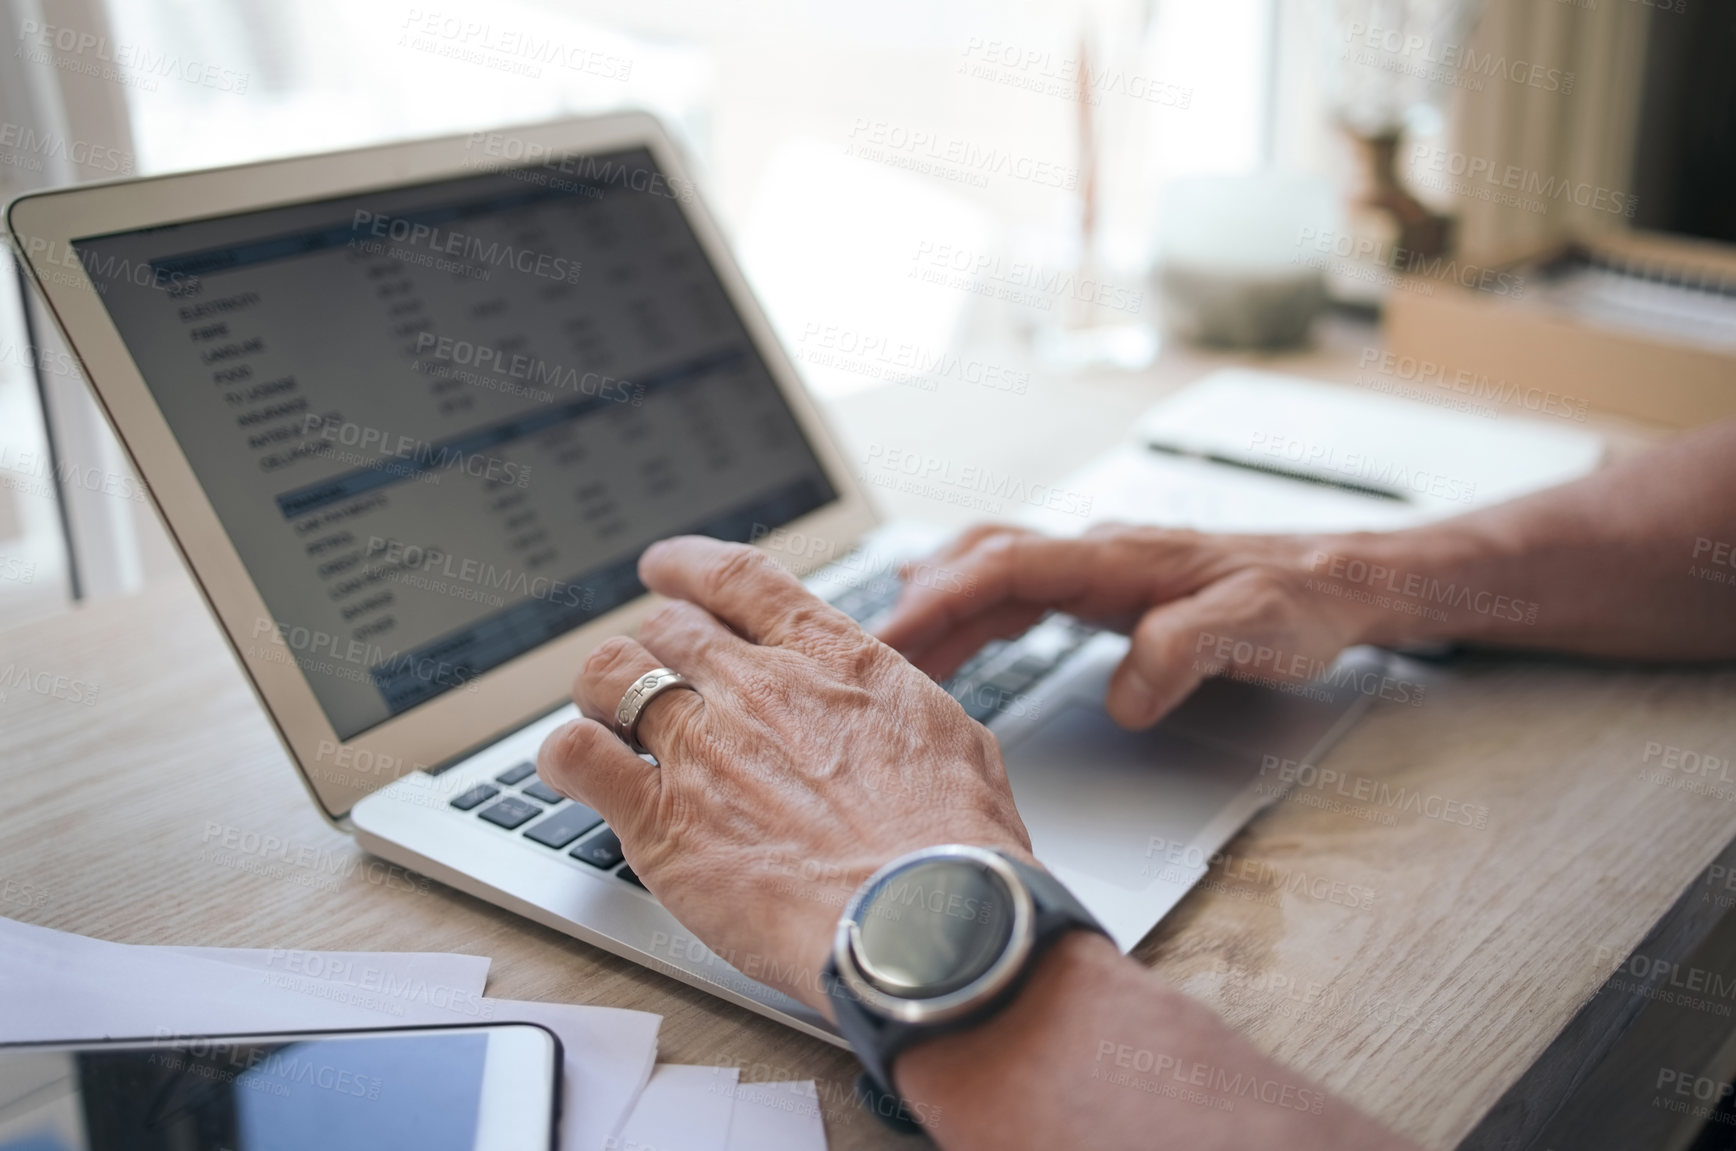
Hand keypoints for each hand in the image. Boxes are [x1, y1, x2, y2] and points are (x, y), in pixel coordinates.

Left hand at [535, 536, 1032, 1012]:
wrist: (924, 921)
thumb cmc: (953, 846)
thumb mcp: (948, 736)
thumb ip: (893, 707)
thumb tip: (884, 710)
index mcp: (830, 659)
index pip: (739, 579)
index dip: (689, 565)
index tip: (666, 568)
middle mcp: (757, 688)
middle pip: (669, 626)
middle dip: (654, 641)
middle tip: (649, 665)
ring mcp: (702, 748)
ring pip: (611, 674)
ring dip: (603, 688)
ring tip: (604, 712)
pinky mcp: (659, 820)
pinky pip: (576, 756)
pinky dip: (566, 754)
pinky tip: (576, 770)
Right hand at [876, 523, 1387, 729]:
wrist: (1342, 582)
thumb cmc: (1303, 601)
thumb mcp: (1258, 630)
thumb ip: (1186, 653)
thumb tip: (1124, 695)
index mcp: (1118, 559)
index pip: (1005, 565)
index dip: (941, 598)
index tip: (890, 636)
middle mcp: (1098, 555)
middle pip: (981, 563)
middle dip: (917, 605)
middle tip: (863, 655)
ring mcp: (1098, 569)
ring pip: (992, 574)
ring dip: (938, 609)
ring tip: (889, 655)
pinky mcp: (1106, 590)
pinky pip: (1017, 591)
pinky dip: (972, 610)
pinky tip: (955, 634)